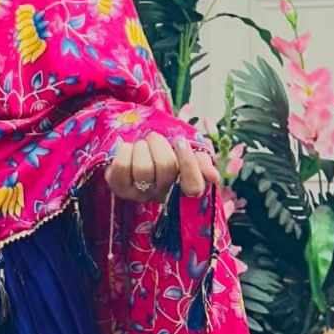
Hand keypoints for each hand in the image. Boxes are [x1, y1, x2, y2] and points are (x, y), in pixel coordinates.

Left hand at [103, 131, 219, 202]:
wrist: (141, 144)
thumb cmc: (169, 149)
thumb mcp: (189, 150)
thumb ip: (202, 161)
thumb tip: (213, 177)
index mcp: (185, 187)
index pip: (194, 187)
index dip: (189, 164)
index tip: (181, 141)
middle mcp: (163, 195)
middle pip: (166, 169)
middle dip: (160, 145)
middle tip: (155, 138)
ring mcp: (141, 194)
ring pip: (143, 169)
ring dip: (142, 147)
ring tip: (141, 145)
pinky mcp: (120, 188)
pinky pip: (121, 167)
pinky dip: (125, 151)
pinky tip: (128, 149)